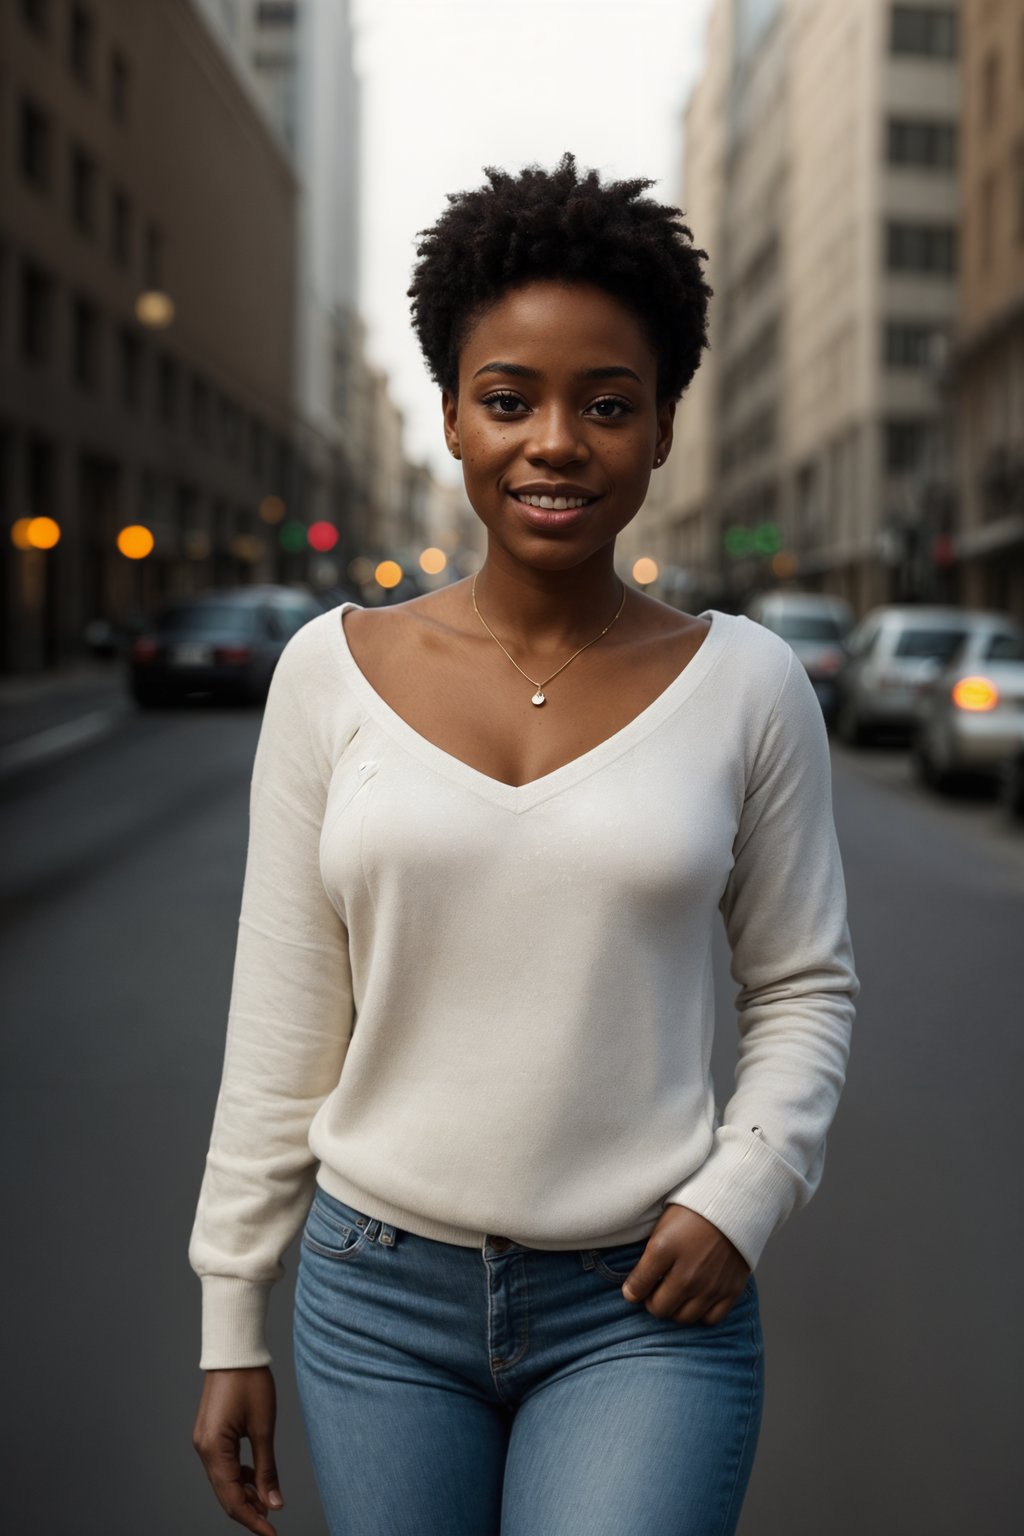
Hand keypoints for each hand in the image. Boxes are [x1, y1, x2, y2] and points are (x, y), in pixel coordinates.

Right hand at [192, 1366, 283, 1535]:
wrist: (234, 1351)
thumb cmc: (250, 1382)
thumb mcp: (264, 1427)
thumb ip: (267, 1468)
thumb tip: (274, 1503)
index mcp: (213, 1450)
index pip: (232, 1499)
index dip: (252, 1520)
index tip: (273, 1533)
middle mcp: (203, 1449)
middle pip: (225, 1494)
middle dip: (248, 1511)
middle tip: (273, 1523)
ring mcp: (204, 1442)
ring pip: (223, 1481)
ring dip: (244, 1494)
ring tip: (268, 1503)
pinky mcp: (209, 1434)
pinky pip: (222, 1465)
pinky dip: (239, 1476)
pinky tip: (255, 1479)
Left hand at [620, 1205, 750, 1325]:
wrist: (734, 1201)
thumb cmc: (694, 1209)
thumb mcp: (662, 1225)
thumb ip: (646, 1258)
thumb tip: (633, 1288)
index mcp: (663, 1251)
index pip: (636, 1288)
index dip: (631, 1290)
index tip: (633, 1289)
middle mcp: (687, 1274)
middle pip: (659, 1309)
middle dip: (653, 1301)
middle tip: (656, 1290)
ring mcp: (710, 1285)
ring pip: (683, 1317)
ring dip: (676, 1309)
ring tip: (676, 1293)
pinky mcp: (731, 1290)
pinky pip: (710, 1319)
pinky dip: (701, 1313)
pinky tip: (698, 1298)